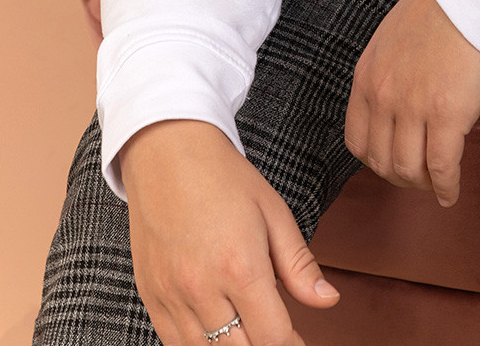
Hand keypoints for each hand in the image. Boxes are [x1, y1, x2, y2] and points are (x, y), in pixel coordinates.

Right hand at [120, 120, 339, 345]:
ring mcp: (171, 295)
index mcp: (240, 266)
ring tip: (251, 329)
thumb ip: (300, 264)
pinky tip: (217, 330)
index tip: (300, 340)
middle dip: (265, 345)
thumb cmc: (224, 178)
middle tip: (278, 332)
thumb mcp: (273, 213)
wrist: (168, 153)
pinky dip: (200, 345)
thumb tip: (329, 300)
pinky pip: (175, 343)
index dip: (291, 345)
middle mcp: (202, 288)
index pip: (272, 338)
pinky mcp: (150, 295)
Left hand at [344, 0, 479, 207]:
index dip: (376, 160)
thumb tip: (396, 106)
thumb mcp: (392, 41)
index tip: (393, 162)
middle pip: (380, 161)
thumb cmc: (440, 9)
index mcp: (366, 77)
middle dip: (400, 177)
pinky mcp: (448, 114)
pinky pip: (442, 167)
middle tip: (419, 177)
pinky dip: (446, 188)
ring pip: (408, 170)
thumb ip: (387, 75)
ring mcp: (413, 107)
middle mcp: (382, 96)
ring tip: (437, 183)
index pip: (356, 140)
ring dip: (422, 184)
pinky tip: (452, 192)